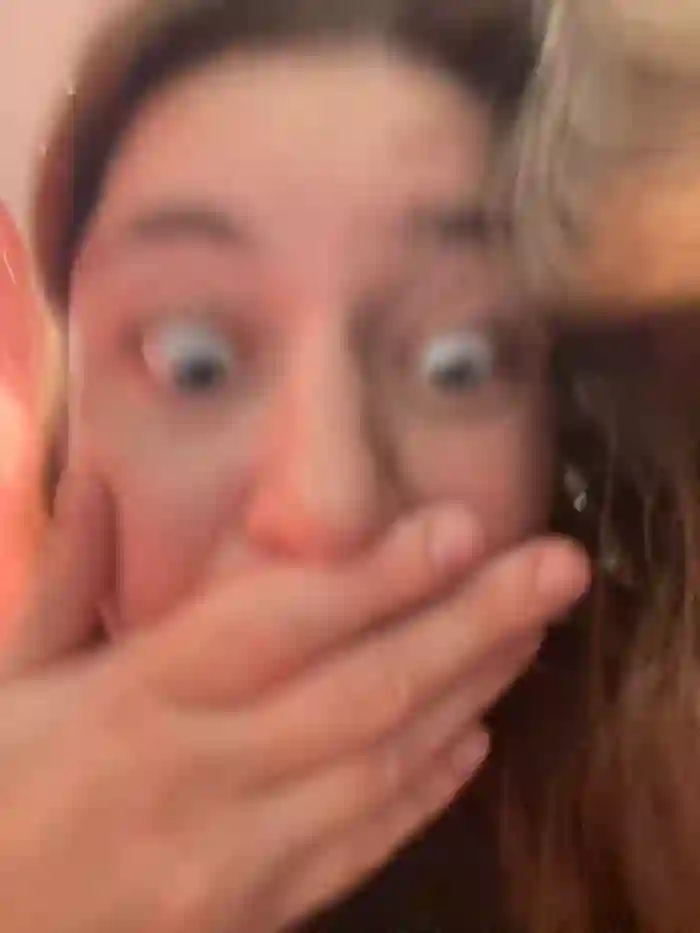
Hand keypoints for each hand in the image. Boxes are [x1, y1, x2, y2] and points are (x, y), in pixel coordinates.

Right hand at [0, 474, 588, 932]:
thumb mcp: (7, 676)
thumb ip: (65, 575)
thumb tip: (103, 477)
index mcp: (129, 704)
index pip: (273, 627)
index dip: (374, 576)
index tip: (457, 526)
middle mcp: (194, 781)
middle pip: (360, 696)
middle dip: (469, 625)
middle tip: (555, 570)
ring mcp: (230, 864)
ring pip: (379, 771)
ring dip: (467, 694)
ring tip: (530, 632)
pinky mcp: (249, 917)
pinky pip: (358, 850)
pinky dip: (425, 791)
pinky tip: (473, 737)